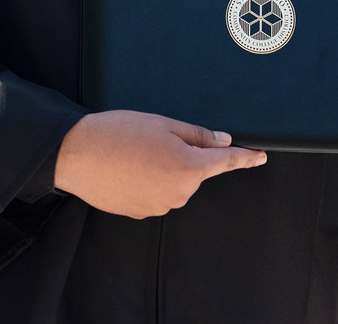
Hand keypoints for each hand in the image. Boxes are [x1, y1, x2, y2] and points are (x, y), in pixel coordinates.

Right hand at [53, 111, 266, 217]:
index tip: (261, 157)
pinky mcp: (140, 213)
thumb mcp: (163, 124)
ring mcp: (159, 206)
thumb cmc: (119, 133)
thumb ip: (198, 136)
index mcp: (189, 168)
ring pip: (174, 183)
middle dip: (183, 155)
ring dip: (163, 169)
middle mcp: (179, 193)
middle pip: (194, 171)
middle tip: (154, 137)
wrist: (76, 155)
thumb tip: (223, 142)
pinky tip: (126, 168)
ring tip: (133, 153)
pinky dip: (147, 181)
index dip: (246, 158)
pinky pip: (155, 193)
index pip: (226, 162)